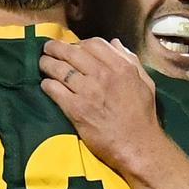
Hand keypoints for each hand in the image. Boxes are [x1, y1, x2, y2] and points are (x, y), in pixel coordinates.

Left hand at [40, 37, 160, 168]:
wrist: (137, 145)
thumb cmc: (143, 116)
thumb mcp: (145, 82)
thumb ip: (131, 60)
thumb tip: (116, 44)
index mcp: (121, 67)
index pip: (93, 43)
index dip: (79, 43)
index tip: (73, 47)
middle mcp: (103, 75)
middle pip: (72, 52)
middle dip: (56, 48)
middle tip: (48, 49)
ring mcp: (88, 91)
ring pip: (59, 69)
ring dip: (47, 64)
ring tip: (42, 63)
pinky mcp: (76, 109)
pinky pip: (54, 90)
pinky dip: (47, 85)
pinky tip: (46, 85)